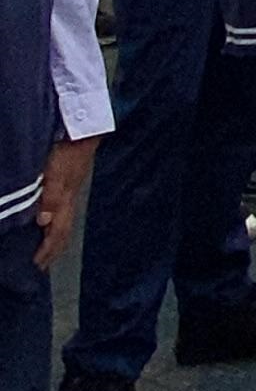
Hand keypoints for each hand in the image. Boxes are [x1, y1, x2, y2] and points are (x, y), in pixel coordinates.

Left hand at [34, 135, 97, 270]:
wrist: (85, 125)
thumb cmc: (68, 147)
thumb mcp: (56, 171)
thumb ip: (51, 195)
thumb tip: (43, 221)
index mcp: (66, 197)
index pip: (57, 230)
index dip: (47, 249)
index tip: (36, 265)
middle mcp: (71, 196)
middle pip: (64, 228)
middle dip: (54, 248)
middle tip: (43, 265)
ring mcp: (73, 187)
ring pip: (66, 219)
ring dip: (58, 237)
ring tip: (50, 249)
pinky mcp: (73, 178)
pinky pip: (67, 208)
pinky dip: (60, 221)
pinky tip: (54, 218)